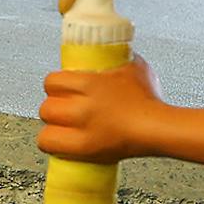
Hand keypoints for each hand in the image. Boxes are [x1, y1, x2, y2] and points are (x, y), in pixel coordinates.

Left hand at [38, 55, 167, 162]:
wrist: (158, 129)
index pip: (52, 81)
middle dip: (53, 106)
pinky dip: (52, 144)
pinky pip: (50, 146)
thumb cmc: (149, 100)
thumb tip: (111, 53)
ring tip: (61, 125)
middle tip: (63, 107)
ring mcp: (81, 131)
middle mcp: (81, 108)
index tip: (60, 88)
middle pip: (47, 106)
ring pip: (46, 127)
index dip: (54, 85)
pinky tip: (59, 141)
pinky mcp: (83, 150)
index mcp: (89, 84)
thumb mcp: (133, 67)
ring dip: (52, 126)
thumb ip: (116, 59)